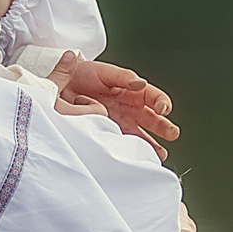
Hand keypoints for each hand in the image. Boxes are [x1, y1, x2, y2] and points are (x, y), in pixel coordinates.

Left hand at [49, 53, 178, 155]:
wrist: (61, 86)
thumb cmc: (84, 74)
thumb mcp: (104, 72)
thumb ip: (123, 77)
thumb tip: (140, 83)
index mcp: (133, 91)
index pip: (153, 97)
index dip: (161, 102)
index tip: (163, 108)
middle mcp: (130, 109)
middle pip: (153, 120)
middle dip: (164, 127)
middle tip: (172, 133)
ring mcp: (120, 123)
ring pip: (141, 137)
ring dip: (151, 145)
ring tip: (159, 154)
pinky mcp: (107, 134)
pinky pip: (122, 145)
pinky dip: (130, 153)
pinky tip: (137, 159)